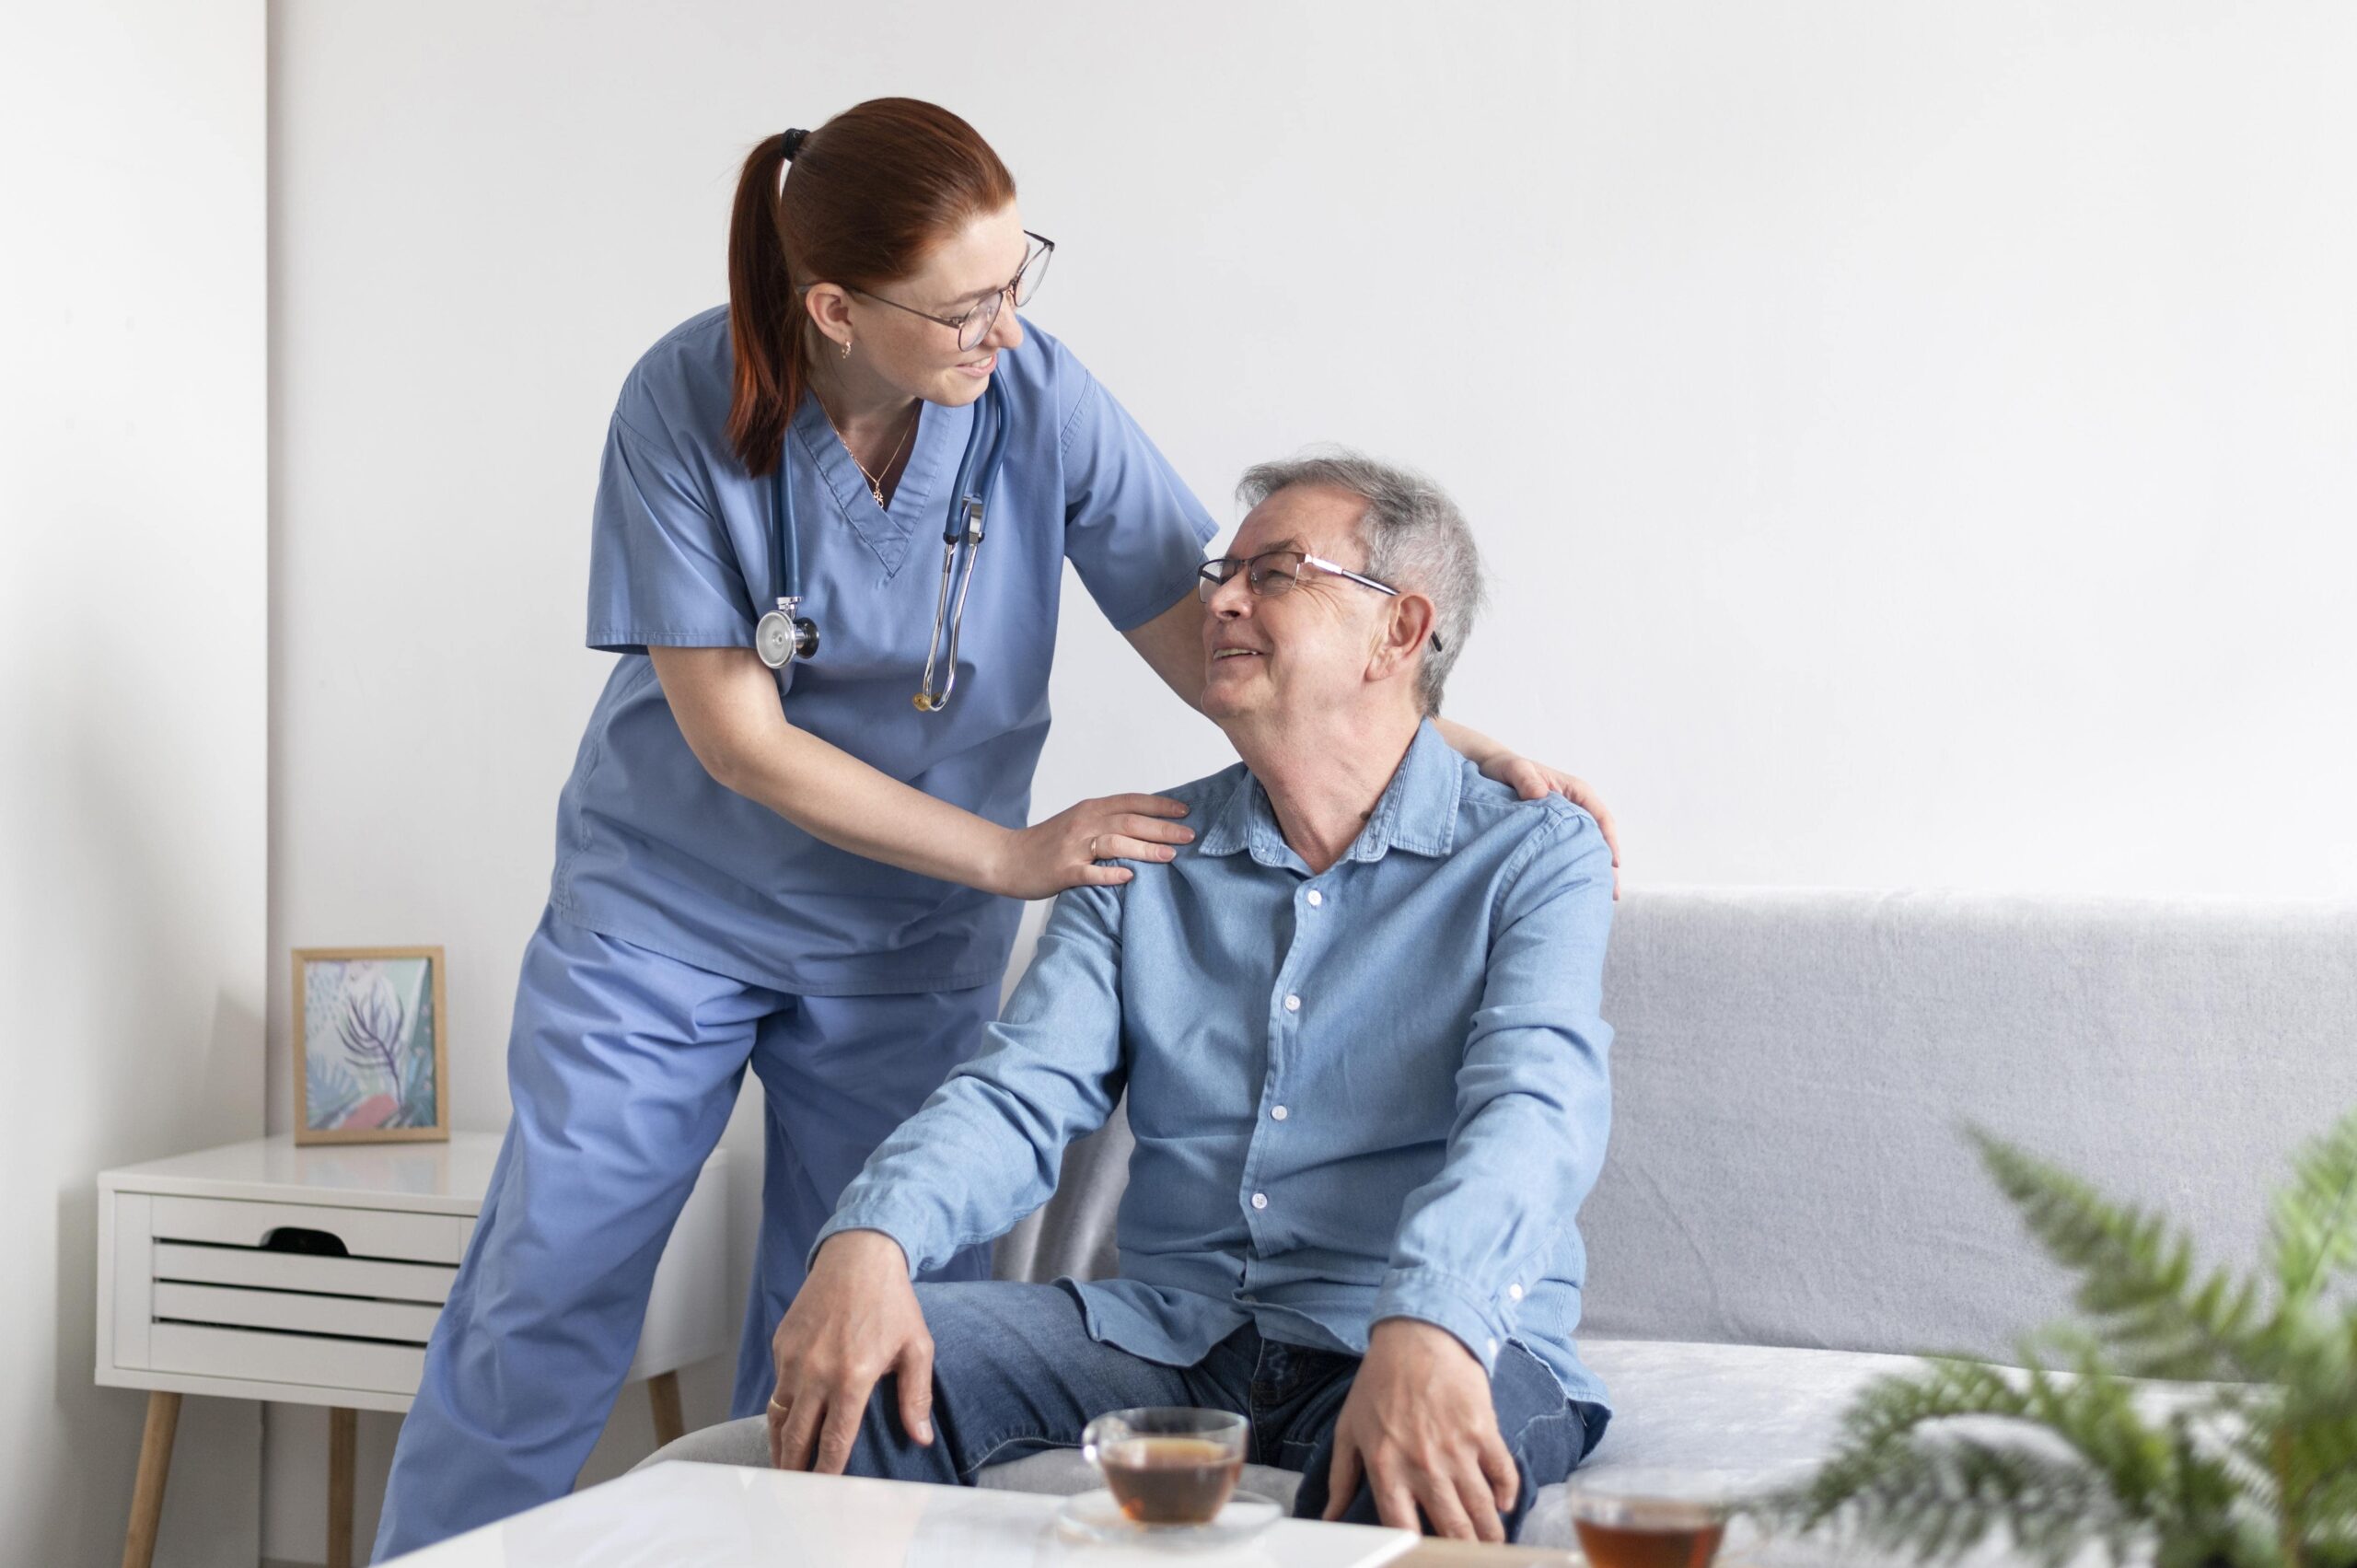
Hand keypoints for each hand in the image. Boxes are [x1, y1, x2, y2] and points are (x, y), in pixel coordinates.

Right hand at [767, 1230, 933, 1473]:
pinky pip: (777, 1387)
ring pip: (778, 1416)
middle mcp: (816, 1371)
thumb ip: (915, 1396)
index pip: (834, 1440)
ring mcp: (793, 1357)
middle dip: (793, 1470)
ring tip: (783, 1469)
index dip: (827, 1473)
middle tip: (794, 1494)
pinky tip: (787, 1425)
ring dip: (779, 1446)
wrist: (858, 1255)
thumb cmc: (892, 1302)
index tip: (824, 1494)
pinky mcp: (781, 1344)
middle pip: (796, 1437)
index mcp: (852, 1376)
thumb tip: (921, 1438)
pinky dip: (779, 1411)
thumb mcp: (917, 1346)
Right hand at [990, 793, 1193, 899]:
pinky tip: (1130, 878)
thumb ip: (1108, 820)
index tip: (1186, 811)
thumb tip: (1148, 824)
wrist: (1007, 858)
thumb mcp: (1079, 822)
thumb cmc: (1047, 843)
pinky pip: (1090, 872)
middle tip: (1189, 836)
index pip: (1131, 802)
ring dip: (1145, 849)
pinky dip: (1111, 874)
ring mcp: (1073, 848)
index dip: (1160, 805)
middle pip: (1129, 821)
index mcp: (1089, 809)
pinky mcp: (1063, 871)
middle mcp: (1083, 823)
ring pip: (1114, 844)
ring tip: (1171, 856)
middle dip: (1162, 828)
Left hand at [1322, 1319, 1517, 1541]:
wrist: (1416, 1335)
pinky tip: (1504, 1504)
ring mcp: (1456, 1450)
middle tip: (1470, 1555)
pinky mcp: (1483, 1431)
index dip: (1416, 1549)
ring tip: (1492, 1543)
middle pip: (1452, 1528)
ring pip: (1482, 1510)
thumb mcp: (1349, 1428)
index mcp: (1386, 1469)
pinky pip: (1503, 1474)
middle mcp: (1423, 1466)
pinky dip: (1508, 1494)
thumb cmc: (1378, 1382)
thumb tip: (1329, 1517)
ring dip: (1491, 1533)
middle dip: (1464, 1550)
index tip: (1425, 1554)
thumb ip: (1340, 1478)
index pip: (1402, 1529)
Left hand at [1478, 756, 1621, 899]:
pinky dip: (1576, 868)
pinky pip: (1571, 851)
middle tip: (1611, 894)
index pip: (1601, 817)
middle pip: (1600, 838)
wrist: (1492, 770)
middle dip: (1607, 865)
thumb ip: (1526, 779)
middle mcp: (1577, 807)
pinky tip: (1575, 888)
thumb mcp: (1514, 769)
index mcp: (1575, 791)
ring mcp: (1567, 821)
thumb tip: (1540, 794)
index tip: (1613, 864)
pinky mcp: (1556, 833)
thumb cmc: (1506, 768)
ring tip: (1600, 900)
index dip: (1609, 841)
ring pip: (1587, 848)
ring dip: (1594, 870)